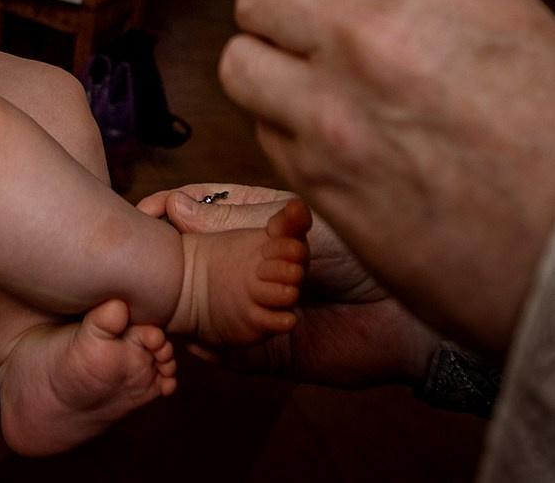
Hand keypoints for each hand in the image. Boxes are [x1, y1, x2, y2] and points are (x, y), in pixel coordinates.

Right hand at [139, 184, 441, 387]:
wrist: (412, 315)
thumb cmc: (368, 252)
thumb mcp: (297, 224)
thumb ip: (238, 218)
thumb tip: (176, 207)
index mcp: (257, 220)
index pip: (200, 209)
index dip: (169, 208)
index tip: (143, 212)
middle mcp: (250, 261)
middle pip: (192, 257)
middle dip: (164, 258)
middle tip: (142, 261)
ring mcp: (255, 303)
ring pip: (199, 304)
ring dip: (179, 303)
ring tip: (162, 298)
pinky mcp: (265, 348)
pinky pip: (223, 348)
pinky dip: (204, 343)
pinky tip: (194, 334)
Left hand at [219, 0, 554, 352]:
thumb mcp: (519, 22)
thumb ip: (434, 7)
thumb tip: (382, 4)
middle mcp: (371, 28)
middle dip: (279, 14)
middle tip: (307, 43)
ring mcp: (334, 108)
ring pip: (241, 62)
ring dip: (270, 77)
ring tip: (313, 99)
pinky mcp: (323, 183)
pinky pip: (264, 136)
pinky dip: (286, 140)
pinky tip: (337, 154)